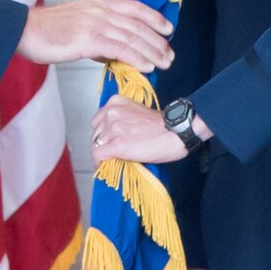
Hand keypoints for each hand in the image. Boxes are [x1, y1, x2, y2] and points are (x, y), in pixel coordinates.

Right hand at [17, 0, 172, 70]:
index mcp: (97, 5)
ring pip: (132, 37)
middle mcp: (99, 11)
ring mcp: (94, 23)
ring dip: (152, 51)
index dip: (153, 17)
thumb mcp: (75, 26)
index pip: (133, 7)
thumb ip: (95, 37)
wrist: (23, 30)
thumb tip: (110, 52)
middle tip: (170, 54)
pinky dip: (137, 58)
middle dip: (157, 40)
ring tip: (164, 63)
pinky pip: (120, 48)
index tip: (167, 28)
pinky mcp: (87, 39)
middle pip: (138, 24)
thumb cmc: (44, 31)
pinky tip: (147, 66)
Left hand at [91, 96, 211, 164]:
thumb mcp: (137, 112)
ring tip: (114, 159)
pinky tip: (106, 166)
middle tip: (114, 151)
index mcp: (115, 102)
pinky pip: (97, 156)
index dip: (103, 133)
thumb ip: (123, 117)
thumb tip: (113, 133)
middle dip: (103, 143)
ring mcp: (113, 129)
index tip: (109, 141)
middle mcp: (111, 113)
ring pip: (95, 145)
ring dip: (103, 153)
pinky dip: (99, 163)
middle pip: (95, 133)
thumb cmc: (162, 125)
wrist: (175, 132)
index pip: (98, 120)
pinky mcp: (116, 145)